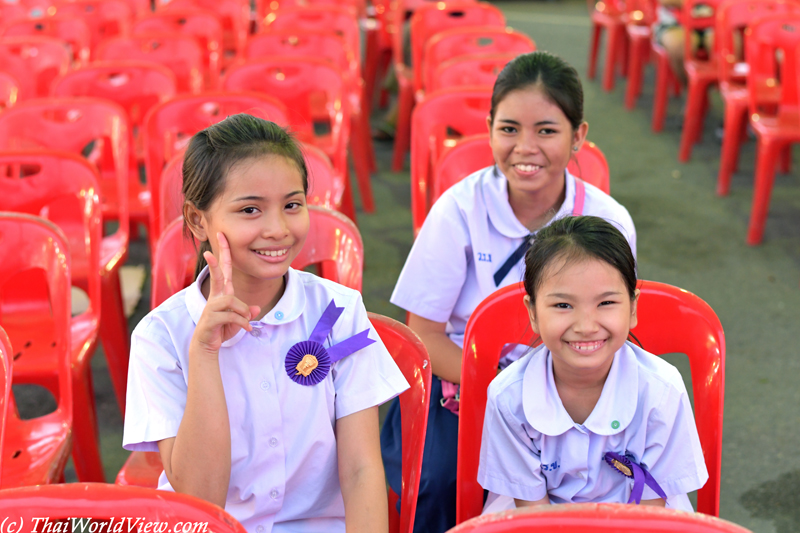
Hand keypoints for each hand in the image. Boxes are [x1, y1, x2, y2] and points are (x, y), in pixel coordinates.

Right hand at [191, 233, 261, 356]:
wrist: (207, 345)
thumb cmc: (222, 329)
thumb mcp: (239, 320)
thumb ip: (247, 312)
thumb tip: (255, 309)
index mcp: (222, 293)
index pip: (224, 270)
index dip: (223, 253)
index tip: (221, 236)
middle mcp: (216, 297)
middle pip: (217, 275)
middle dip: (215, 262)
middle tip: (209, 249)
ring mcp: (211, 307)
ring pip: (232, 301)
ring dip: (243, 312)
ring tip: (245, 321)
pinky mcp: (211, 318)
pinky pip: (231, 316)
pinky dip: (242, 323)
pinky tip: (246, 329)